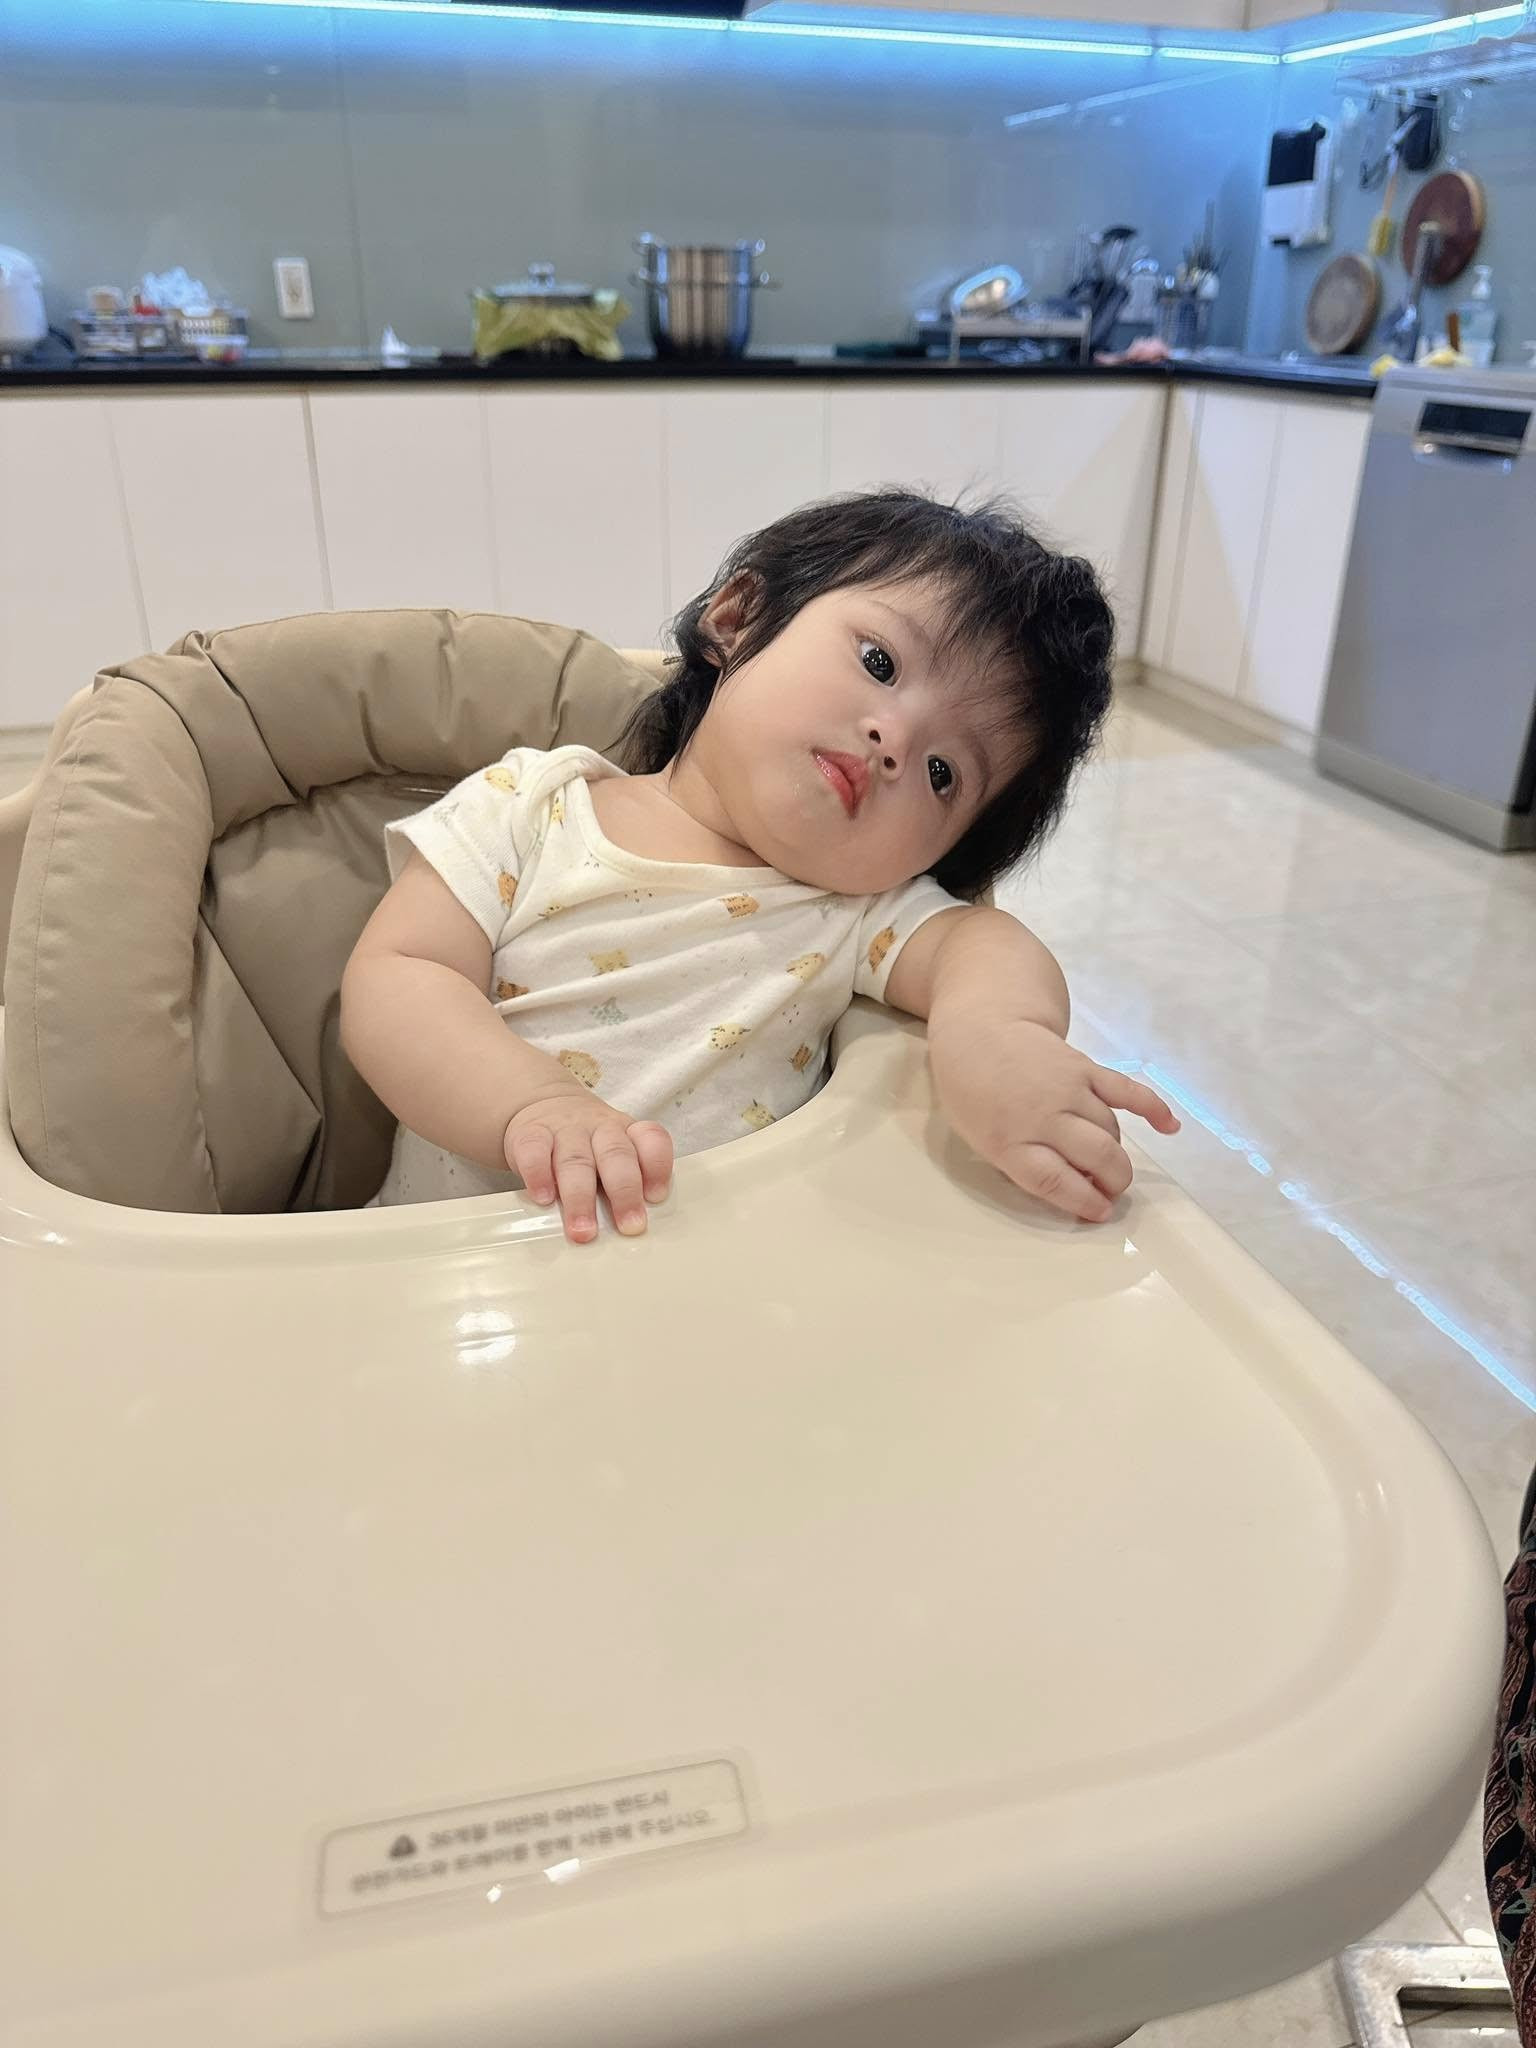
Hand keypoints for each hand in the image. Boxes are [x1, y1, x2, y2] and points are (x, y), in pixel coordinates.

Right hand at [503, 1088, 673, 1244]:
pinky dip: (539, 1175)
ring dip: (580, 1199)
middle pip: (616, 1155)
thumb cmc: (585, 1144)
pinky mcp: (530, 1133)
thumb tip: (628, 1228)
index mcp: (627, 1132)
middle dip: (624, 1193)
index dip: (657, 1166)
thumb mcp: (611, 1153)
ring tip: (582, 1231)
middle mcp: (599, 1128)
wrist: (542, 1104)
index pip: (651, 1139)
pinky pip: (534, 1151)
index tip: (656, 1197)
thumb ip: (624, 1182)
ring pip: (576, 1161)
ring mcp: (565, 1129)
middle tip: (628, 1226)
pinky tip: (544, 1199)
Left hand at [930, 1016, 1179, 1223]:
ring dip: (1116, 1156)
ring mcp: (1069, 1089)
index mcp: (1008, 1140)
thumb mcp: (980, 1138)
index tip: (1100, 1212)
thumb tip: (1074, 1184)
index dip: (1083, 1201)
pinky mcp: (1087, 1068)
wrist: (981, 1029)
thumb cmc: (973, 1094)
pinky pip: (1126, 1092)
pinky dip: (1153, 1109)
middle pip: (1096, 1156)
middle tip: (1111, 1192)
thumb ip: (1020, 1162)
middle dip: (1113, 1182)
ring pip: (1111, 1132)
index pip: (1054, 1180)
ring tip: (1110, 1169)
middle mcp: (1043, 1115)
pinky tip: (1170, 1128)